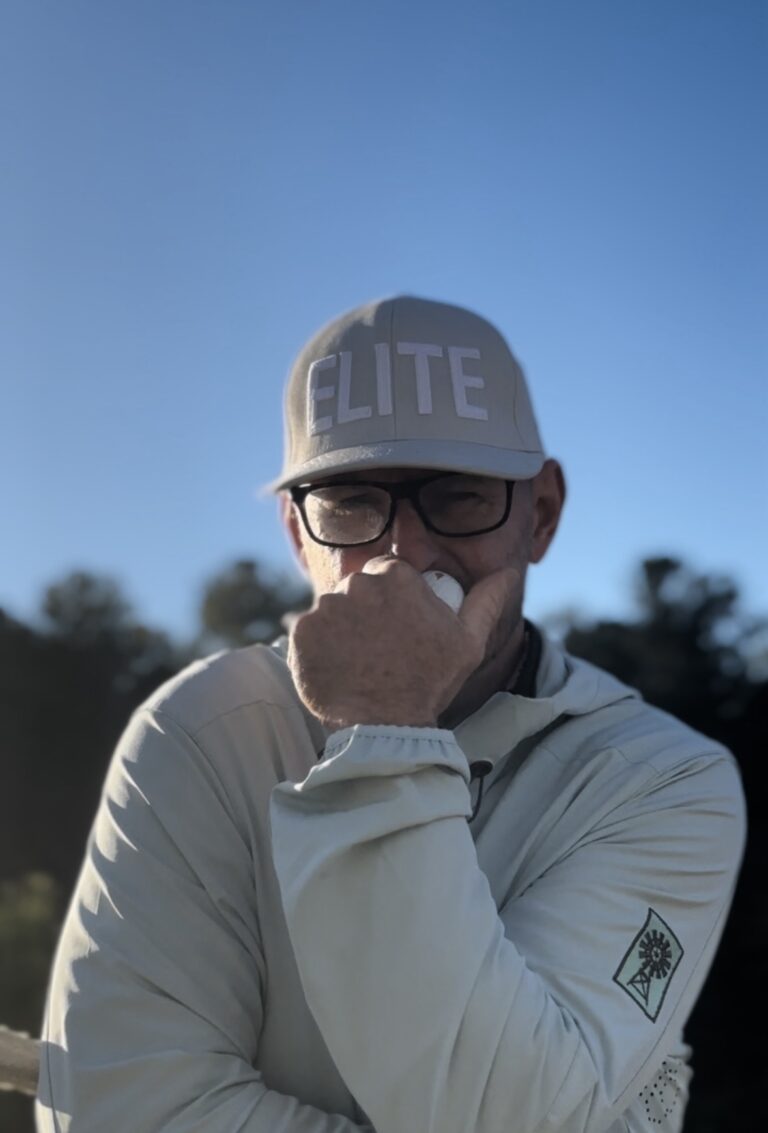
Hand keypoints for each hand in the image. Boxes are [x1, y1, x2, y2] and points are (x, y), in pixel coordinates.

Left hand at [287, 558, 519, 729]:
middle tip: (378, 648)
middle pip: (357, 588)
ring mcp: (325, 608)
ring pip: (332, 608)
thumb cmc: (429, 684)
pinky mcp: (301, 633)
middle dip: (365, 610)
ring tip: (359, 661)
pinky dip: (319, 648)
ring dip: (341, 629)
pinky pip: (307, 631)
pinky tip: (338, 668)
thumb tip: (508, 574)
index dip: (391, 599)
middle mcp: (357, 584)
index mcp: (396, 576)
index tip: (397, 627)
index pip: (387, 572)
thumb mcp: (468, 642)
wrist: (384, 727)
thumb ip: (485, 602)